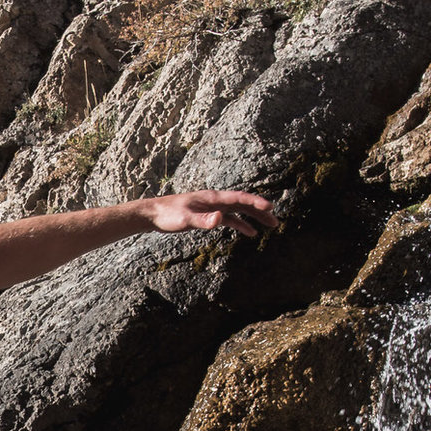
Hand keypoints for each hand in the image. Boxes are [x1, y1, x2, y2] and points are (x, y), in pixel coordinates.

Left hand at [140, 189, 276, 237]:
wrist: (153, 214)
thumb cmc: (168, 215)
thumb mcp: (185, 219)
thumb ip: (202, 220)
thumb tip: (220, 218)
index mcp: (212, 198)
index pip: (239, 198)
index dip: (255, 202)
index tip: (270, 207)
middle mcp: (215, 200)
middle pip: (243, 204)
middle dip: (261, 212)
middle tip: (276, 222)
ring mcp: (213, 207)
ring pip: (239, 211)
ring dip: (255, 218)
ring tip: (270, 226)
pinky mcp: (208, 215)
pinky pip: (230, 219)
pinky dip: (241, 224)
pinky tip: (250, 233)